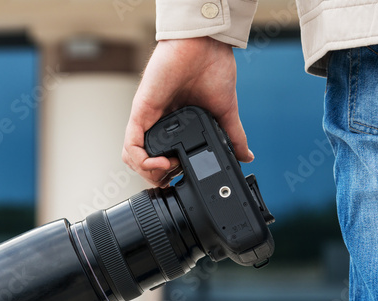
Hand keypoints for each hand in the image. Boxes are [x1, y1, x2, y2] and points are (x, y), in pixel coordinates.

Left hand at [122, 37, 252, 186]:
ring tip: (167, 171)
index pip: (160, 157)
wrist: (206, 45)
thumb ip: (232, 136)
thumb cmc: (213, 69)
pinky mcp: (141, 112)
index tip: (181, 177)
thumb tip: (246, 156)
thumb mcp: (225, 113)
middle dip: (156, 178)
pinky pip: (131, 144)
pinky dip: (141, 161)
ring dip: (147, 172)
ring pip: (132, 156)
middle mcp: (158, 123)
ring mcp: (147, 119)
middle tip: (173, 177)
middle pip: (142, 161)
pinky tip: (160, 164)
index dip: (167, 174)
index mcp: (174, 125)